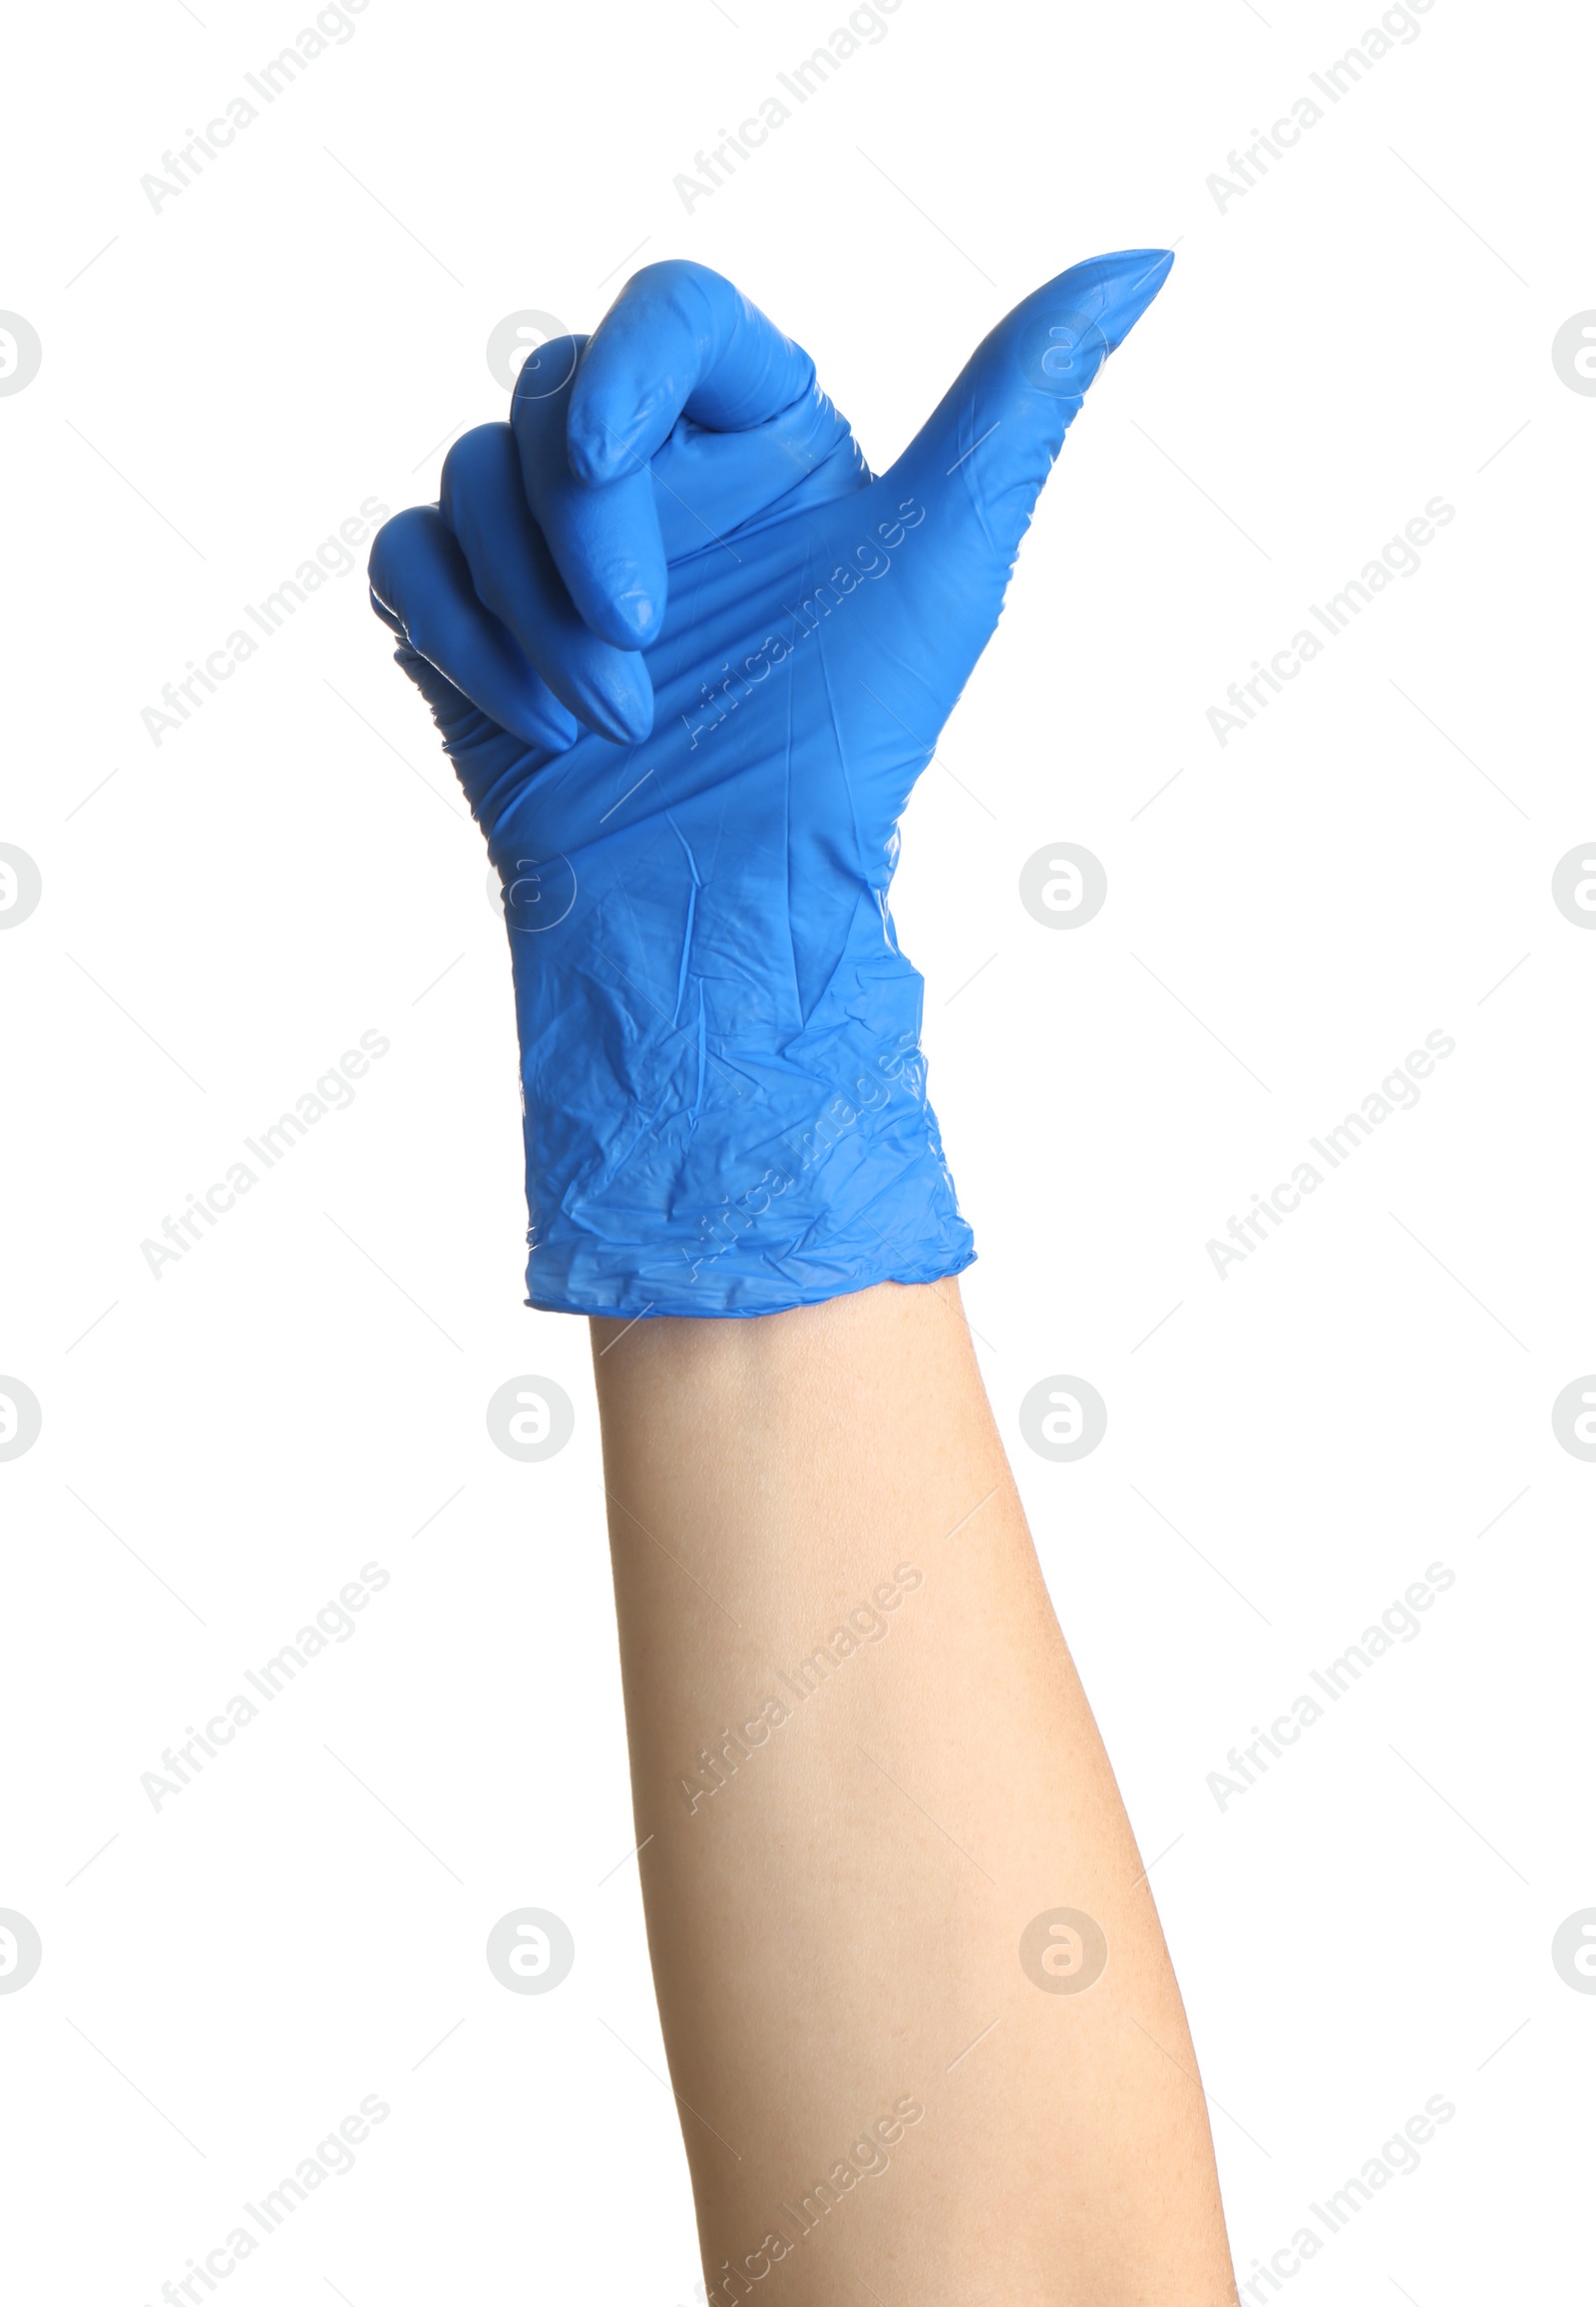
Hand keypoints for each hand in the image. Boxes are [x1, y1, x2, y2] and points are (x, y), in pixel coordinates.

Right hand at [368, 252, 1172, 1316]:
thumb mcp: (949, 558)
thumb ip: (1026, 399)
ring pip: (472, 477)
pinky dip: (461, 637)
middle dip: (581, 530)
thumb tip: (1145, 258)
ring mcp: (550, 553)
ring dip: (531, 607)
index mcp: (759, 440)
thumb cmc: (845, 748)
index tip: (607, 456)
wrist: (724, 912)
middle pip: (550, 395)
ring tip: (614, 716)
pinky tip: (539, 724)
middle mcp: (654, 481)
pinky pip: (406, 561)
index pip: (671, 314)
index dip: (627, 368)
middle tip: (644, 650)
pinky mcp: (469, 623)